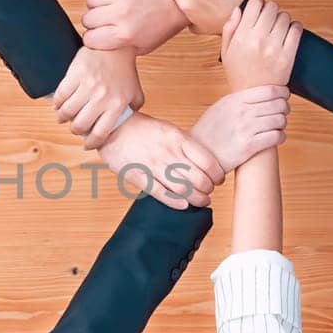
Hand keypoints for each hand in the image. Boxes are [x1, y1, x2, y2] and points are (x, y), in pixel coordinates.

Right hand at [54, 46, 144, 149]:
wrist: (116, 46)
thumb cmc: (125, 70)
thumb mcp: (135, 93)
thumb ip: (132, 111)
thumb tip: (125, 126)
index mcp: (117, 104)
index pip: (100, 134)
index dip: (91, 143)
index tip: (86, 144)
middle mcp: (102, 97)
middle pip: (80, 125)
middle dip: (75, 130)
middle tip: (74, 126)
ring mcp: (88, 85)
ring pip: (67, 112)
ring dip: (62, 117)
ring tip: (63, 116)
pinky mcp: (75, 73)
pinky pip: (60, 95)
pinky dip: (56, 103)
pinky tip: (58, 104)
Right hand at [82, 0, 189, 54]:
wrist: (178, 1)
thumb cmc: (161, 24)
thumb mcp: (142, 47)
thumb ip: (118, 47)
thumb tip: (98, 45)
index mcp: (125, 34)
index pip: (89, 38)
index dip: (93, 38)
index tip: (99, 35)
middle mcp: (121, 13)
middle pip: (87, 19)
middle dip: (94, 22)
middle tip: (105, 20)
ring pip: (90, 0)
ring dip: (96, 4)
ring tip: (108, 5)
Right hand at [97, 113, 223, 209]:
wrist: (114, 128)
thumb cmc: (143, 129)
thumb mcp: (170, 130)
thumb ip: (186, 145)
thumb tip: (205, 163)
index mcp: (178, 138)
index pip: (208, 161)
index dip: (217, 175)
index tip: (218, 179)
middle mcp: (168, 152)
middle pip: (199, 179)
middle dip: (208, 189)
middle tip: (209, 192)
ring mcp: (153, 165)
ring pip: (183, 189)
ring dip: (196, 199)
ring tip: (200, 201)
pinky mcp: (139, 176)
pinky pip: (161, 193)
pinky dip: (175, 202)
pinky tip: (184, 205)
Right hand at [189, 86, 289, 172]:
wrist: (196, 154)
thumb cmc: (208, 132)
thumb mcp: (220, 108)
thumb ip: (239, 100)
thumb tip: (260, 94)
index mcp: (235, 100)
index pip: (270, 91)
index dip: (282, 93)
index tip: (284, 97)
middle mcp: (241, 112)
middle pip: (278, 105)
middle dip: (284, 109)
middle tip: (282, 113)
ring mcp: (245, 129)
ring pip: (280, 120)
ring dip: (282, 124)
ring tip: (277, 127)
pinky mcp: (249, 147)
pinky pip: (276, 137)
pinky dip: (281, 137)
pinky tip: (276, 138)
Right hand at [220, 0, 301, 92]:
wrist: (254, 96)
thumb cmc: (240, 74)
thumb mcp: (227, 51)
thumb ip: (230, 28)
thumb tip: (238, 9)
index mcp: (242, 37)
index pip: (254, 4)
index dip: (258, 3)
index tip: (259, 9)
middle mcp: (258, 40)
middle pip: (272, 7)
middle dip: (271, 10)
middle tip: (269, 19)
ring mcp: (274, 47)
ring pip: (285, 16)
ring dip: (283, 19)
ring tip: (278, 28)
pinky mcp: (288, 55)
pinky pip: (297, 29)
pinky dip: (295, 27)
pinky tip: (289, 32)